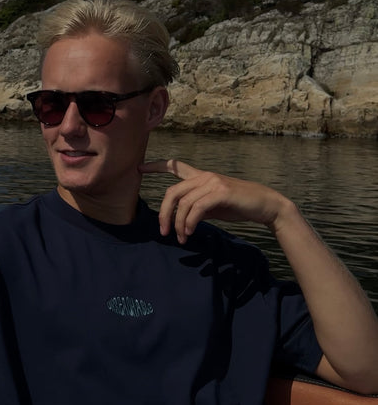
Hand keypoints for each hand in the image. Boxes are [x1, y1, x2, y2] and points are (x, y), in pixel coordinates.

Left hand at [139, 159, 289, 243]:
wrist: (264, 205)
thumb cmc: (239, 205)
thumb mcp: (213, 206)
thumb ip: (196, 208)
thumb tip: (181, 220)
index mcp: (201, 177)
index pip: (176, 167)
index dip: (156, 166)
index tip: (140, 168)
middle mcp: (204, 176)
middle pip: (172, 192)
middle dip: (163, 214)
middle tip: (163, 232)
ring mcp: (212, 183)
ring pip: (183, 203)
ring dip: (178, 224)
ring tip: (181, 238)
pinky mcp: (220, 192)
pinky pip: (197, 208)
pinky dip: (189, 222)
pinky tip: (189, 232)